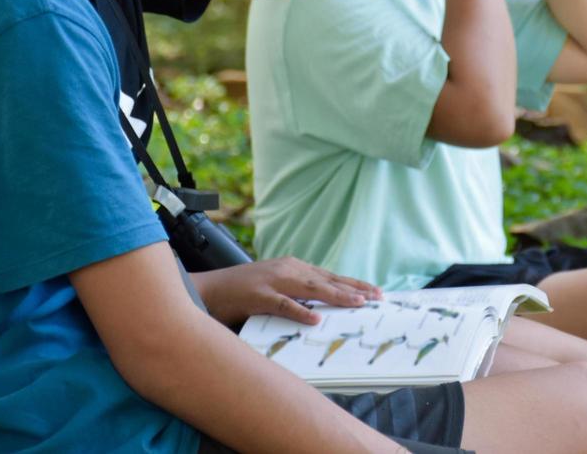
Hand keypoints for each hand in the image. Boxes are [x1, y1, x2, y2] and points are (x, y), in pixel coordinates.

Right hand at [194, 257, 381, 326]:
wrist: (208, 288)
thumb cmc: (242, 291)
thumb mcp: (275, 286)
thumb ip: (297, 292)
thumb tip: (321, 307)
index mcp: (292, 267)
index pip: (329, 276)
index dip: (352, 284)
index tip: (374, 292)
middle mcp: (287, 269)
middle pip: (327, 280)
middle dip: (353, 289)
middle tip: (377, 297)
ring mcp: (273, 281)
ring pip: (311, 289)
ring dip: (336, 296)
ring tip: (358, 304)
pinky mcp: (258, 295)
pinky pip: (283, 305)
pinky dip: (300, 311)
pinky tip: (316, 318)